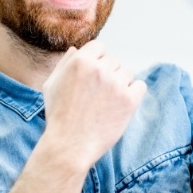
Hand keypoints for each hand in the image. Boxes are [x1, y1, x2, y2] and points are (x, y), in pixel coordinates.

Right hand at [42, 40, 146, 169]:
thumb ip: (65, 64)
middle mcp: (100, 69)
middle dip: (107, 73)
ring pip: (127, 72)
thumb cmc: (59, 116)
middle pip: (114, 60)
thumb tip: (77, 49)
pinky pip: (140, 86)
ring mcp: (116, 84)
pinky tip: (121, 104)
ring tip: (107, 101)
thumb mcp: (51, 85)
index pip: (99, 46)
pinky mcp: (130, 100)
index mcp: (81, 61)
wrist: (70, 146)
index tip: (94, 75)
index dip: (97, 59)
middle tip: (98, 93)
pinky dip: (133, 93)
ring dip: (120, 83)